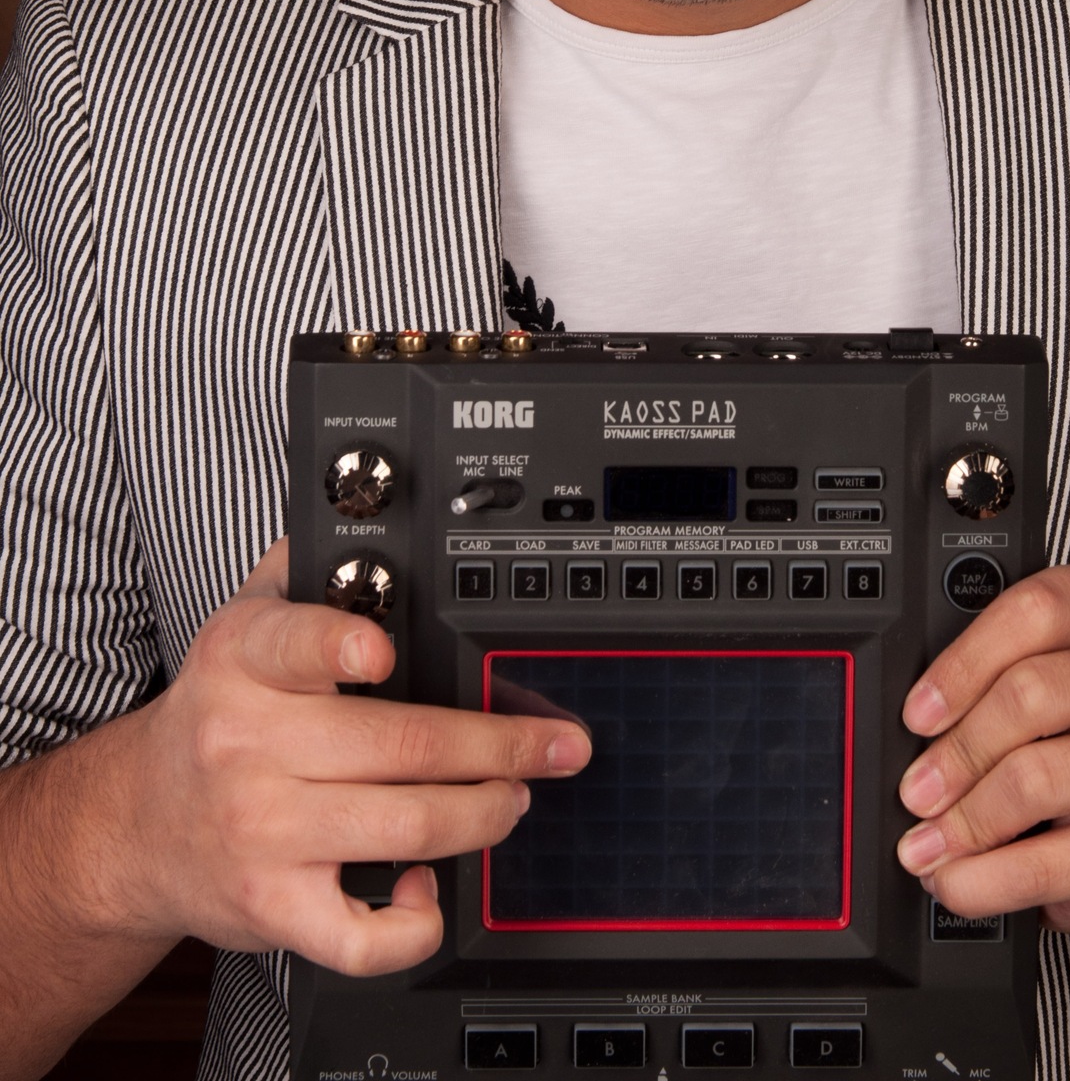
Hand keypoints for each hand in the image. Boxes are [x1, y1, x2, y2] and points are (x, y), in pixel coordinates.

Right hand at [98, 539, 590, 974]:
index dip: (341, 647)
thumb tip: (372, 516)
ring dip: (485, 812)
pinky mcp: (273, 906)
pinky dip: (415, 922)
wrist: (138, 824)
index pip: (292, 644)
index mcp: (245, 661)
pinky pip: (360, 934)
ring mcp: (263, 832)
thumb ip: (305, 567)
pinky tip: (431, 888)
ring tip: (514, 797)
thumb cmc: (216, 716)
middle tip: (551, 743)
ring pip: (405, 824)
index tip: (382, 653)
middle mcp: (250, 745)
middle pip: (401, 742)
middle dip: (501, 743)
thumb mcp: (242, 622)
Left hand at [896, 564, 1069, 934]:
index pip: (1037, 611)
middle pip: (1033, 692)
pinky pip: (1052, 862)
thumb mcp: (1041, 670)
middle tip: (915, 787)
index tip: (918, 712)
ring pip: (1037, 776)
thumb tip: (911, 721)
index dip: (963, 663)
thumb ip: (990, 669)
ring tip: (928, 840)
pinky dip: (987, 879)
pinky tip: (958, 879)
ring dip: (964, 819)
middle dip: (957, 749)